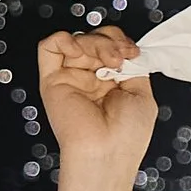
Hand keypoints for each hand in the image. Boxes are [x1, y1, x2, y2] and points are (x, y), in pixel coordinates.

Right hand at [39, 27, 156, 177]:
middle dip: (111, 40)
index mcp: (111, 82)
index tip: (133, 53)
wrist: (107, 152)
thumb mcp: (142, 93)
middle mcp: (90, 78)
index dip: (122, 42)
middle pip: (95, 38)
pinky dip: (64, 40)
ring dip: (96, 43)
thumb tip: (127, 50)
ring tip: (109, 61)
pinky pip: (49, 47)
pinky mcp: (51, 80)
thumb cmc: (126, 134)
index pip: (112, 45)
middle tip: (120, 58)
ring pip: (77, 39)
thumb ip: (133, 67)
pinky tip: (79, 52)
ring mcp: (71, 78)